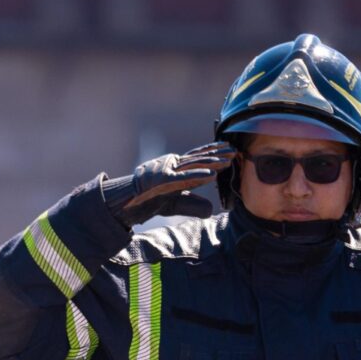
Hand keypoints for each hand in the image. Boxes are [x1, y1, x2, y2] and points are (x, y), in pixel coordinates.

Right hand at [107, 142, 235, 224]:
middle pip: (199, 158)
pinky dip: (198, 176)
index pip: (197, 158)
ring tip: (229, 160)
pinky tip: (212, 176)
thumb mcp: (175, 204)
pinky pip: (183, 178)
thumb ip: (192, 205)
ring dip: (213, 162)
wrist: (125, 202)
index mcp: (175, 169)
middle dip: (218, 154)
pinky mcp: (162, 180)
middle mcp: (172, 166)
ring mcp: (167, 171)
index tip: (228, 148)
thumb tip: (210, 211)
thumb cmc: (148, 201)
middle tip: (235, 150)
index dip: (213, 152)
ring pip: (194, 165)